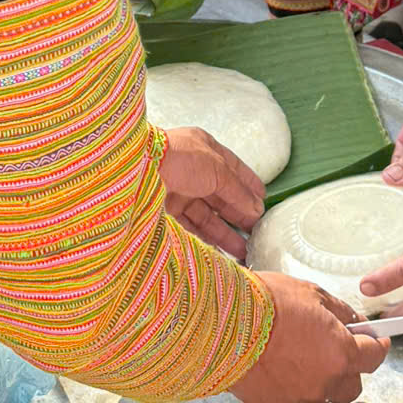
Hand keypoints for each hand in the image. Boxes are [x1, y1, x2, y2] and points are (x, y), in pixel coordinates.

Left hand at [159, 125, 263, 260]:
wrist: (139, 171)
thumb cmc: (180, 159)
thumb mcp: (217, 169)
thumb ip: (237, 190)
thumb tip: (256, 207)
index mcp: (202, 150)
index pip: (231, 168)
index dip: (248, 184)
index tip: (263, 200)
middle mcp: (189, 170)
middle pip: (219, 196)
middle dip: (239, 214)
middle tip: (257, 232)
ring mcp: (175, 191)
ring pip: (205, 216)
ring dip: (225, 233)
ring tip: (245, 250)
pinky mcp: (164, 213)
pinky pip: (190, 229)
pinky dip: (206, 240)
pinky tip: (222, 252)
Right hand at [230, 271, 388, 402]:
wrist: (222, 323)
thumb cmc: (267, 303)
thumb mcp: (312, 294)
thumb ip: (340, 313)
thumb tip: (354, 323)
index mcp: (341, 354)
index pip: (374, 358)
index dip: (377, 347)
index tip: (376, 341)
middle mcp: (324, 383)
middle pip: (351, 387)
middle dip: (347, 370)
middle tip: (332, 349)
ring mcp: (298, 400)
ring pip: (320, 398)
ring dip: (317, 382)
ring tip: (296, 357)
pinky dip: (289, 389)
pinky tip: (274, 367)